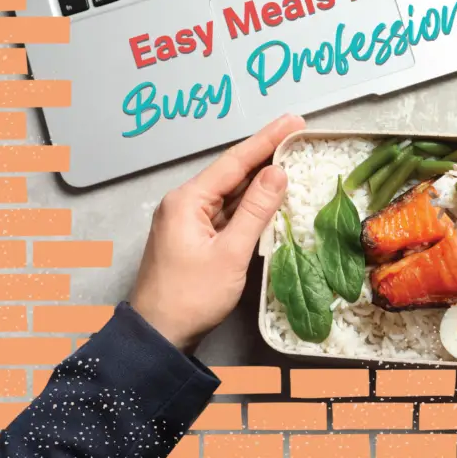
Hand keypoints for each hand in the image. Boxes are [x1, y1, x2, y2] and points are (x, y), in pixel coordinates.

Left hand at [129, 114, 305, 352]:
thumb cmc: (191, 298)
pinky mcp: (194, 237)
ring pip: (230, 192)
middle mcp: (184, 203)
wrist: (159, 336)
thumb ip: (255, 210)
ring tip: (290, 157)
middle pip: (231, 172)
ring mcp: (187, 220)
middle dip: (265, 153)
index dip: (266, 139)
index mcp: (187, 201)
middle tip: (297, 134)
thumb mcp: (230, 253)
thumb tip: (277, 173)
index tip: (293, 122)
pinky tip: (269, 196)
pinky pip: (226, 211)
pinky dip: (249, 202)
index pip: (234, 161)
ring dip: (259, 178)